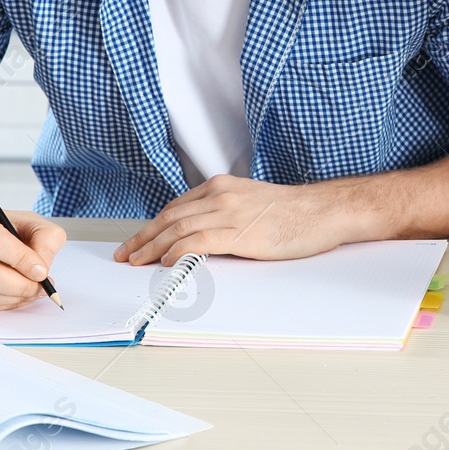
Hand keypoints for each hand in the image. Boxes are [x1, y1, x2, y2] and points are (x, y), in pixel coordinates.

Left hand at [116, 174, 351, 265]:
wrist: (322, 211)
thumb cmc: (292, 212)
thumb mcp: (250, 203)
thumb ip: (224, 212)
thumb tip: (200, 235)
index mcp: (221, 187)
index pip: (175, 207)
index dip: (151, 226)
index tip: (137, 240)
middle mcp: (220, 196)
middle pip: (170, 218)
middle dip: (143, 237)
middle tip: (126, 254)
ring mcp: (229, 213)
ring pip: (178, 229)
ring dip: (152, 247)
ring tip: (138, 262)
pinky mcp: (240, 232)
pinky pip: (199, 241)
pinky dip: (178, 252)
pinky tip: (166, 262)